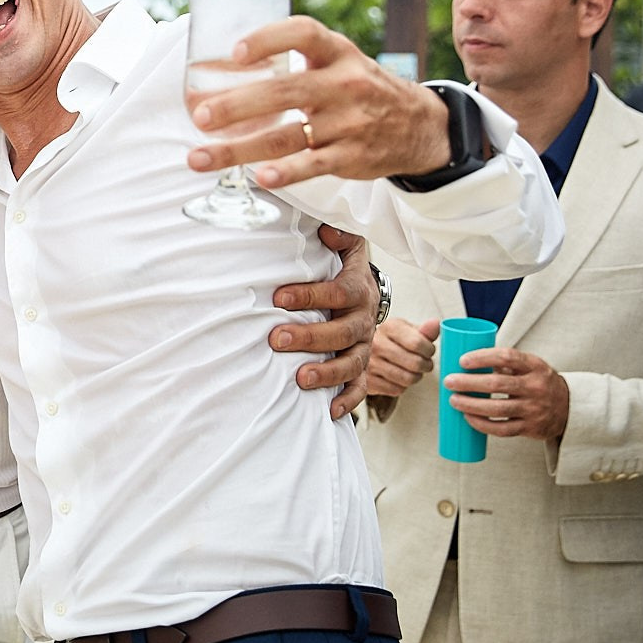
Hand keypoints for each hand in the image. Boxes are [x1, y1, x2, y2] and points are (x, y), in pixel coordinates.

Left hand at [187, 16, 450, 188]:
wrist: (418, 125)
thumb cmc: (357, 88)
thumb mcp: (336, 61)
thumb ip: (293, 59)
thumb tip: (220, 66)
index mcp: (336, 52)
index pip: (303, 34)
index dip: (267, 40)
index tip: (233, 53)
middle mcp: (344, 83)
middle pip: (284, 92)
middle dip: (237, 105)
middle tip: (200, 116)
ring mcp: (349, 122)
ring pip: (287, 136)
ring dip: (239, 150)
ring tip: (200, 158)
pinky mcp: (352, 156)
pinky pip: (314, 165)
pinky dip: (286, 173)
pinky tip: (259, 177)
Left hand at [268, 224, 373, 419]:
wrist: (365, 290)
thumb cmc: (342, 266)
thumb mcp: (345, 244)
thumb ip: (338, 235)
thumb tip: (325, 231)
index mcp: (358, 289)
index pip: (338, 292)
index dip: (310, 295)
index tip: (278, 297)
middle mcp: (364, 319)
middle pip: (342, 332)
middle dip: (310, 337)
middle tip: (277, 339)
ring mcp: (365, 345)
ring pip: (353, 363)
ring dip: (328, 373)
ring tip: (300, 379)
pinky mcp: (363, 366)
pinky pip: (361, 386)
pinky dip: (348, 400)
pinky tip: (330, 412)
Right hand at [368, 318, 438, 397]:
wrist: (365, 351)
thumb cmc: (392, 340)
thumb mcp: (408, 330)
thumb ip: (425, 330)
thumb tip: (436, 324)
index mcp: (389, 327)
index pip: (417, 343)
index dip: (429, 350)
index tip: (429, 351)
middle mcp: (376, 344)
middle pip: (415, 363)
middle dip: (426, 365)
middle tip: (425, 363)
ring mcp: (370, 363)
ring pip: (407, 379)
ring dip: (416, 377)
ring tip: (413, 370)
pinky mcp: (368, 381)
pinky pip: (396, 390)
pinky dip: (402, 386)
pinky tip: (399, 377)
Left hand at [446, 347, 569, 439]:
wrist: (569, 408)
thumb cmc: (538, 382)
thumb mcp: (530, 366)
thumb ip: (505, 362)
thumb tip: (466, 359)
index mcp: (535, 366)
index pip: (507, 357)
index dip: (483, 357)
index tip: (462, 360)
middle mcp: (536, 387)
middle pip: (497, 384)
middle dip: (468, 383)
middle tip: (449, 381)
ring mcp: (534, 409)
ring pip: (497, 408)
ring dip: (471, 405)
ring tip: (453, 400)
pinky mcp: (530, 428)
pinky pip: (502, 429)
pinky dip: (482, 424)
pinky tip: (467, 417)